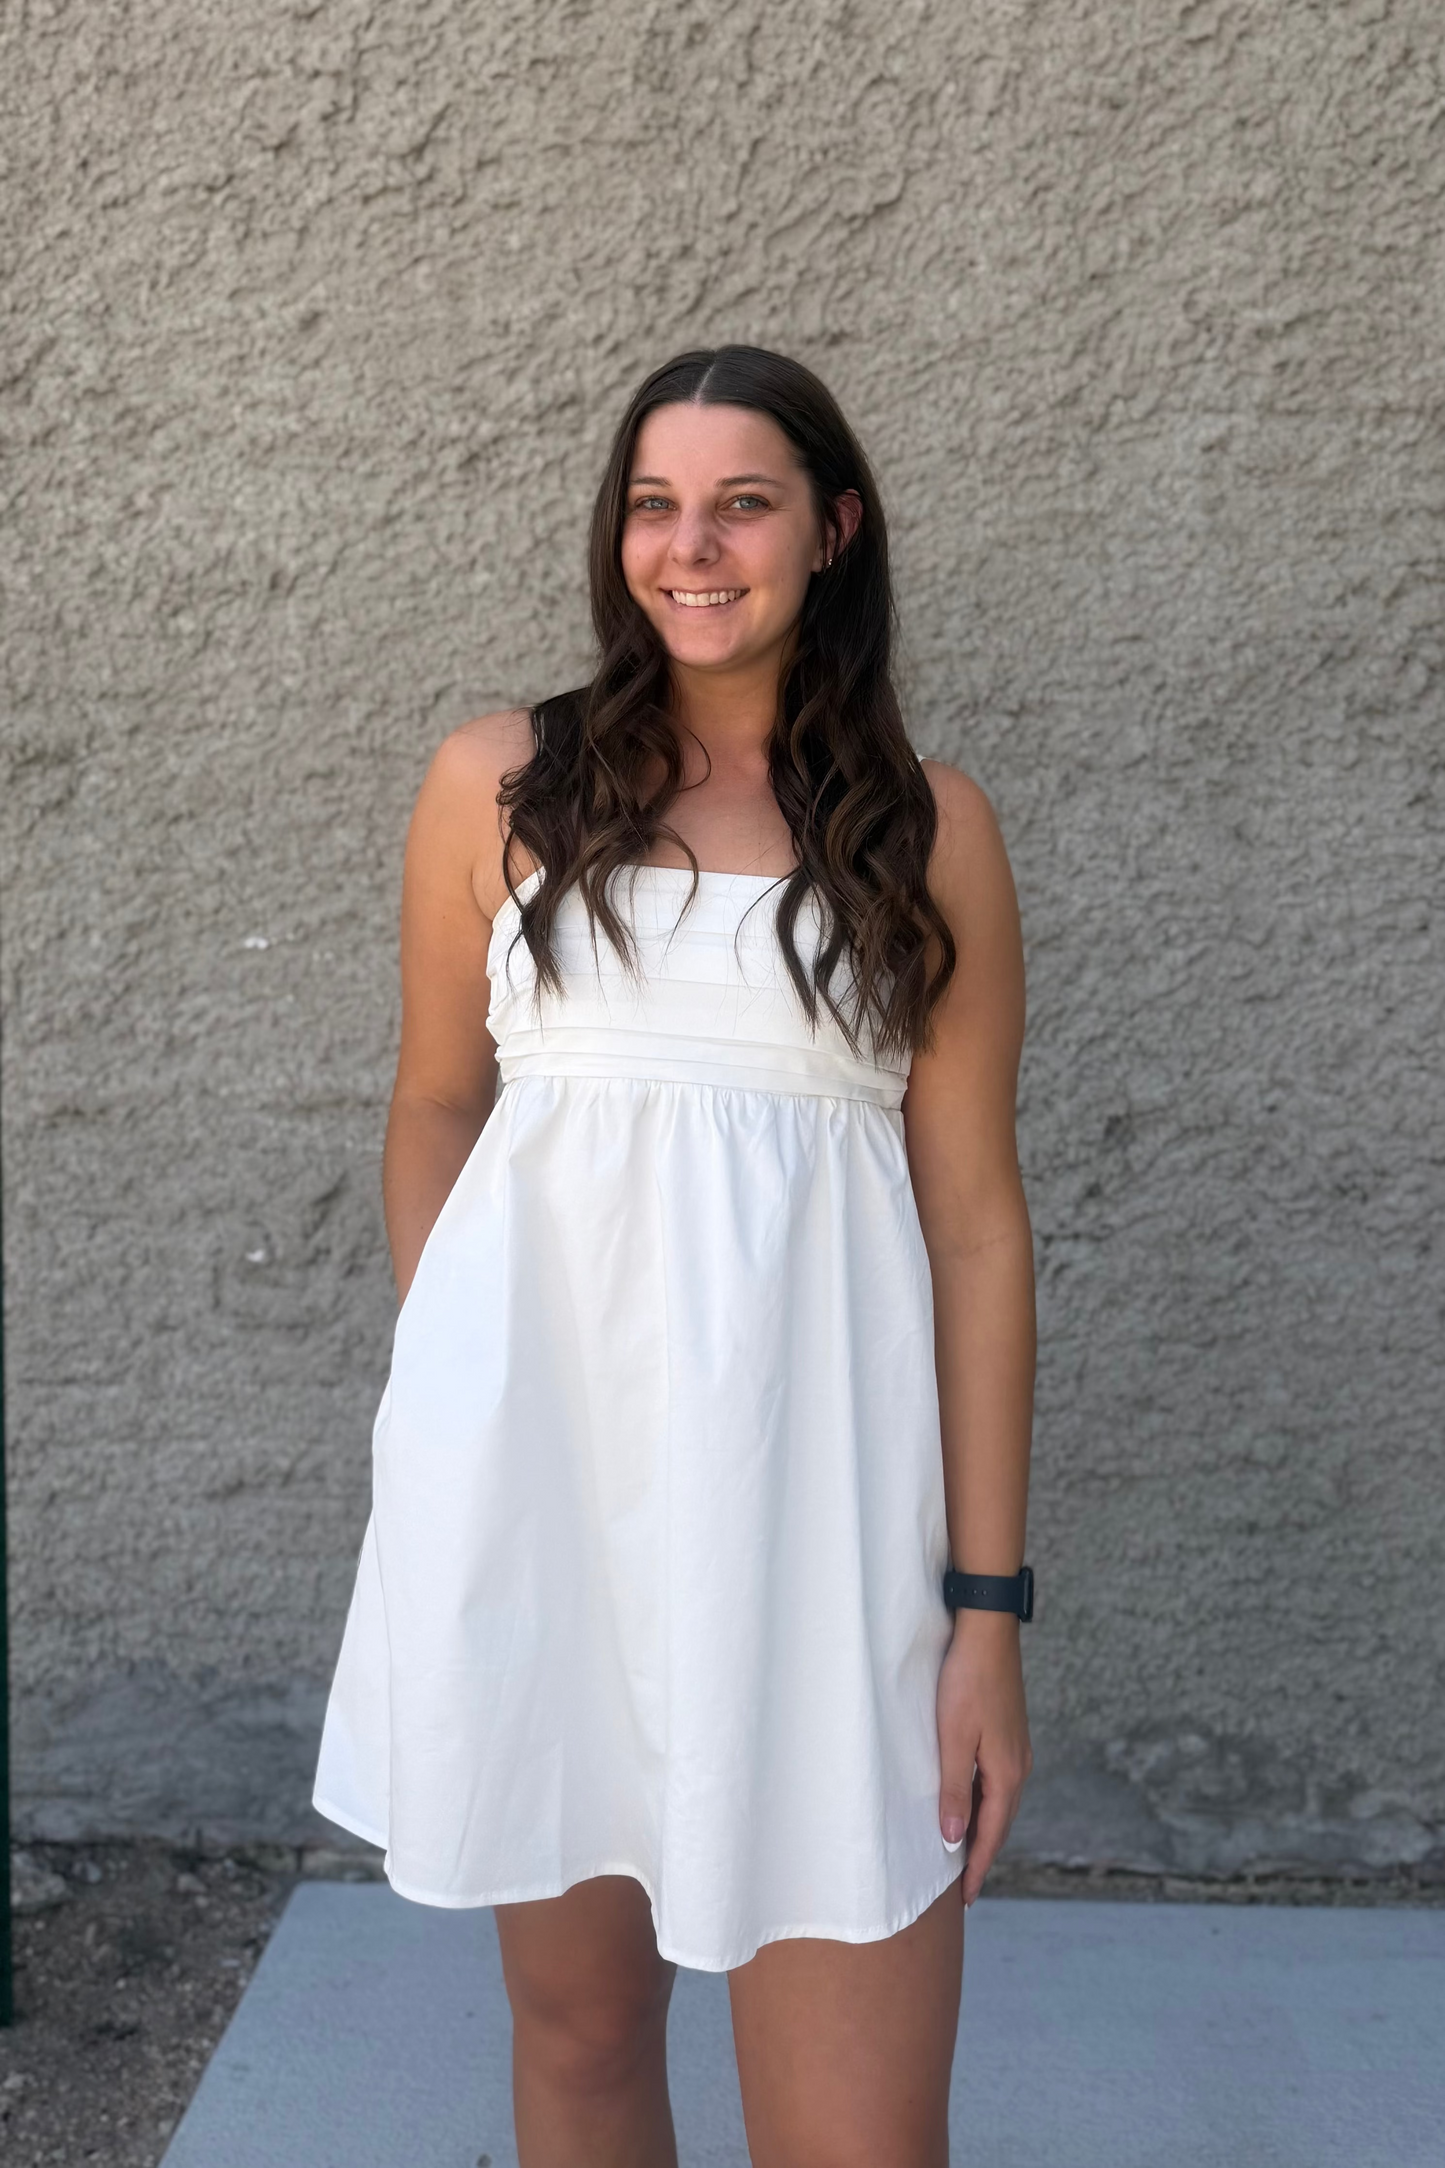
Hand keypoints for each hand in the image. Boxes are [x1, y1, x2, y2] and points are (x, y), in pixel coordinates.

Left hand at [936, 1610, 1031, 1905]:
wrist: (987, 1631)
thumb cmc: (967, 1682)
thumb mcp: (953, 1738)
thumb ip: (953, 1790)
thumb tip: (953, 1838)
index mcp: (1007, 1773)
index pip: (991, 1834)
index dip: (977, 1866)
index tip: (965, 1897)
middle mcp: (1018, 1766)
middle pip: (999, 1821)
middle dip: (982, 1853)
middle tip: (962, 1884)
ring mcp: (1016, 1748)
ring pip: (999, 1801)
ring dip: (983, 1827)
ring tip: (963, 1850)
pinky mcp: (1008, 1732)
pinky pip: (997, 1780)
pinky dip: (984, 1801)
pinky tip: (969, 1800)